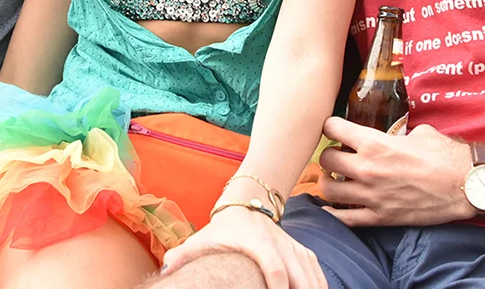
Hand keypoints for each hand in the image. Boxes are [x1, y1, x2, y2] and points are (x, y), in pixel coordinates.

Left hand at [160, 204, 325, 288]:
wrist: (248, 204)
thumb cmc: (221, 230)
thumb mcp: (203, 239)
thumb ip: (184, 254)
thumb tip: (165, 269)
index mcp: (257, 242)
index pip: (274, 268)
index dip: (277, 287)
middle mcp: (280, 243)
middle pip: (300, 276)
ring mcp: (294, 248)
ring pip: (313, 276)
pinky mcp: (303, 252)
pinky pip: (318, 273)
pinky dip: (320, 287)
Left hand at [317, 118, 472, 226]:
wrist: (465, 184)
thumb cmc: (444, 155)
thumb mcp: (417, 133)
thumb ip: (395, 134)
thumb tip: (391, 133)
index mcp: (374, 143)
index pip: (332, 128)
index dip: (331, 126)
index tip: (334, 129)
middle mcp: (367, 169)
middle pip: (325, 160)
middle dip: (329, 155)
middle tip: (338, 155)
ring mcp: (372, 195)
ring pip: (328, 189)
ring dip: (329, 182)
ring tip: (338, 179)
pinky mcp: (380, 217)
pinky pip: (344, 219)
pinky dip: (334, 214)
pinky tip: (333, 207)